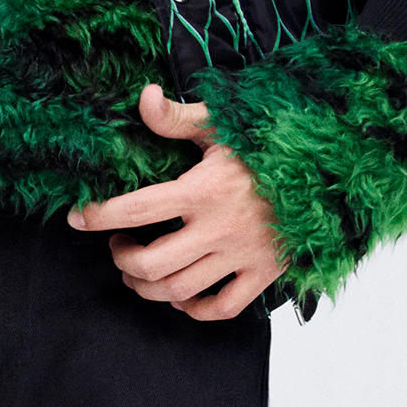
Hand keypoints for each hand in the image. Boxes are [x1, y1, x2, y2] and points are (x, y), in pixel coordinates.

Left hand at [68, 84, 282, 320]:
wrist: (328, 168)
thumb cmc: (268, 145)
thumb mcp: (221, 123)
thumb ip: (177, 117)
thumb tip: (143, 97)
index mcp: (202, 189)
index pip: (134, 209)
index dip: (97, 217)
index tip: (78, 217)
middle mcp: (218, 228)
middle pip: (150, 264)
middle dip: (122, 260)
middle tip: (119, 246)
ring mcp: (241, 255)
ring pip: (178, 291)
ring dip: (147, 287)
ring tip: (140, 270)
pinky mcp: (264, 273)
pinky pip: (223, 308)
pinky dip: (195, 310)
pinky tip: (182, 296)